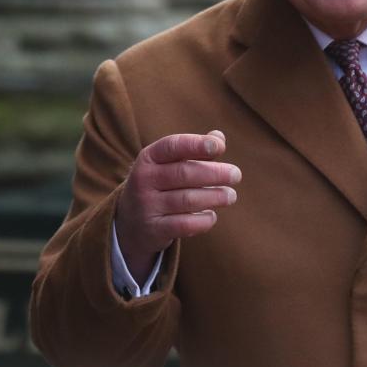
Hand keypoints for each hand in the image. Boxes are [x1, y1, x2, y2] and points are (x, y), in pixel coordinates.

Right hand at [115, 130, 239, 280]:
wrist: (130, 222)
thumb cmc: (160, 184)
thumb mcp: (168, 163)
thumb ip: (194, 149)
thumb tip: (219, 137)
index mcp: (149, 158)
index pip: (173, 146)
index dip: (197, 145)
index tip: (220, 147)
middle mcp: (144, 180)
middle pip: (184, 173)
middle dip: (214, 173)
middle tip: (236, 175)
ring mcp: (146, 206)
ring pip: (187, 200)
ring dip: (214, 196)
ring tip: (230, 195)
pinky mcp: (154, 230)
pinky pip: (184, 225)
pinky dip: (203, 220)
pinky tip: (212, 215)